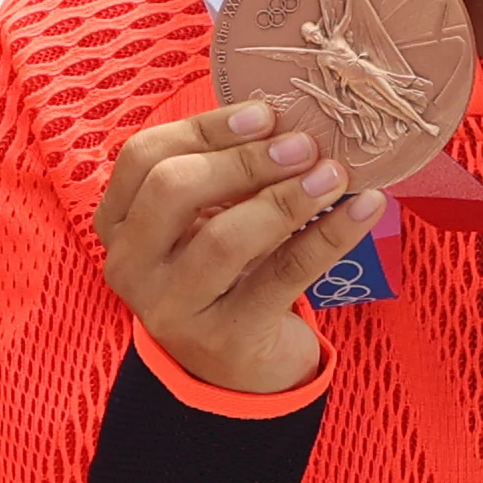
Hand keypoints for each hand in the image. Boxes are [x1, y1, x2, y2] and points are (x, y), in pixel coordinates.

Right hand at [99, 99, 384, 398]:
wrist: (237, 368)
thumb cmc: (223, 274)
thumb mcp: (203, 222)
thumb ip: (222, 173)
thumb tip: (286, 119)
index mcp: (117, 223)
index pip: (144, 157)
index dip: (205, 128)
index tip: (265, 113)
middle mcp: (131, 267)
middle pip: (173, 190)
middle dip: (245, 160)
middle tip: (305, 144)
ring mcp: (173, 309)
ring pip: (224, 238)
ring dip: (287, 197)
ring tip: (335, 175)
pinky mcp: (226, 340)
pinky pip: (283, 276)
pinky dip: (330, 236)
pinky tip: (365, 208)